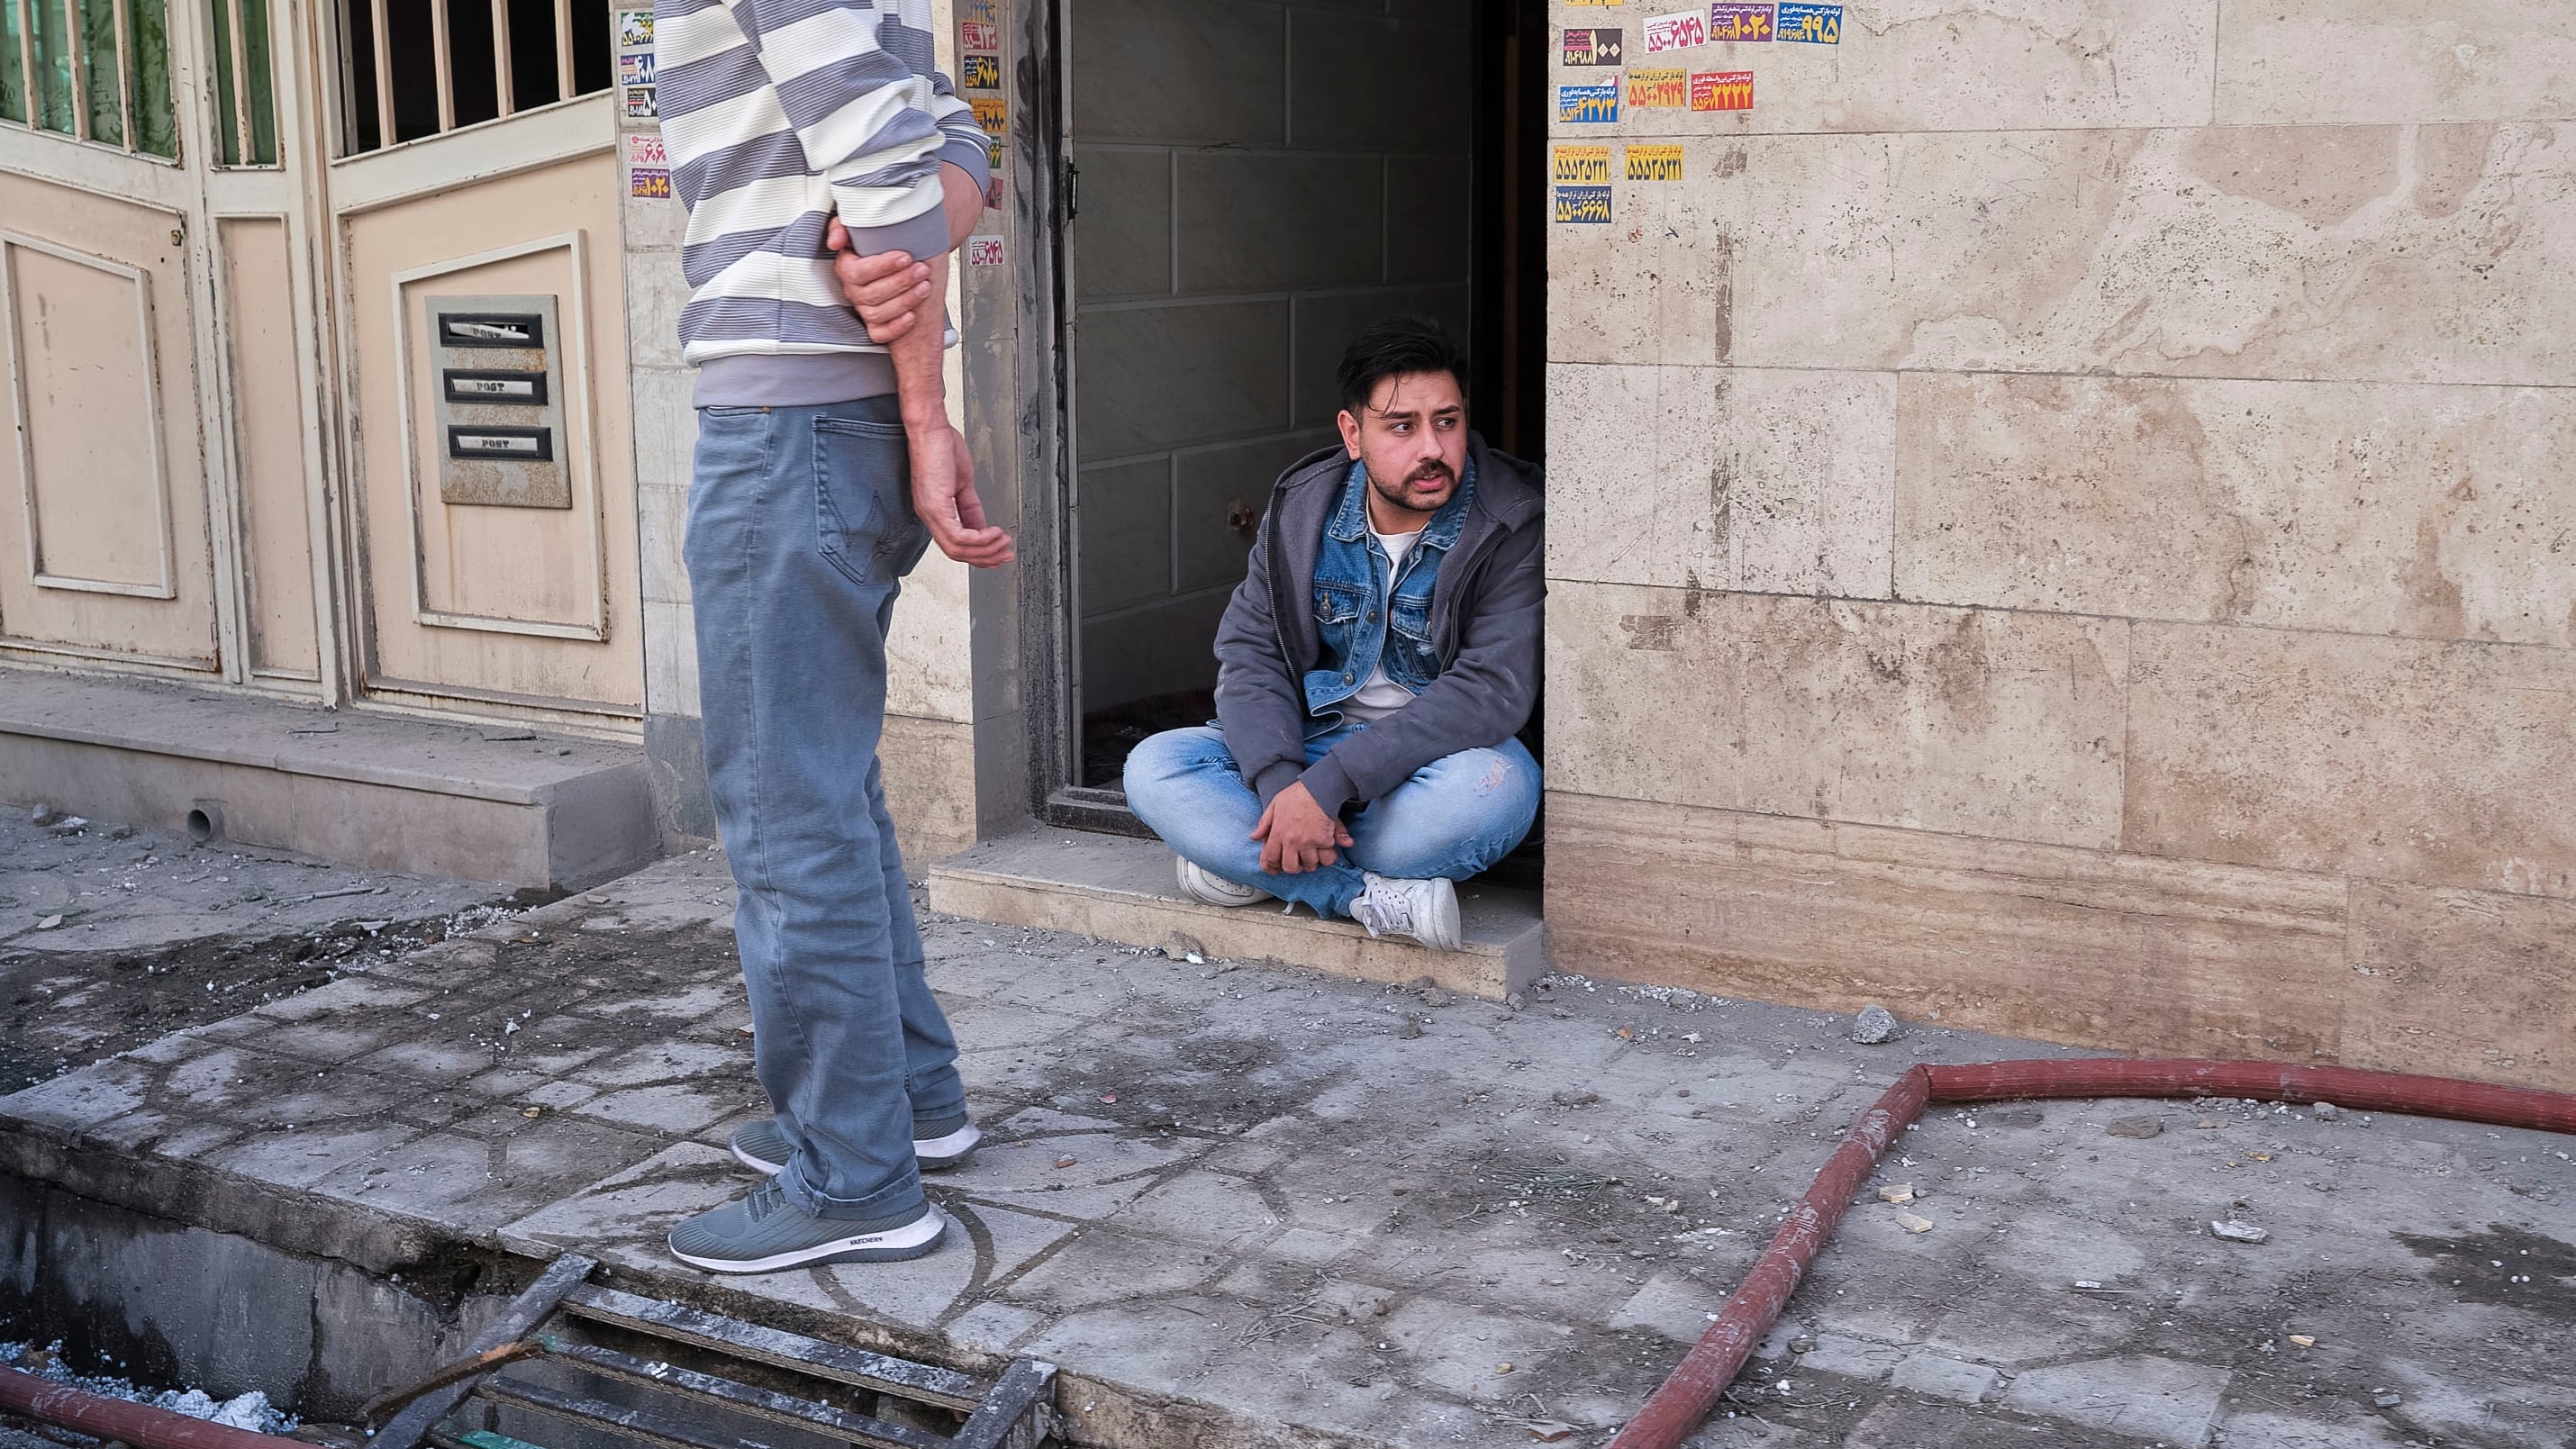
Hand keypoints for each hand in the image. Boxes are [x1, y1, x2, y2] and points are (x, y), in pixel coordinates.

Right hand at [825, 218, 933, 341]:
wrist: (903, 256)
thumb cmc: (882, 242)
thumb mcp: (861, 227)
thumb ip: (844, 227)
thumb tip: (835, 240)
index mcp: (846, 267)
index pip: (858, 272)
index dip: (882, 266)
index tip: (905, 257)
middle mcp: (853, 290)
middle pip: (871, 294)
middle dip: (900, 282)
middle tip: (921, 269)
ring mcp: (863, 309)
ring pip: (877, 313)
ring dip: (904, 300)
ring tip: (924, 285)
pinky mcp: (875, 324)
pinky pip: (879, 333)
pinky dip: (896, 327)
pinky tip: (912, 315)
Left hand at [906, 420, 1015, 567]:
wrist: (931, 428)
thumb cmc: (940, 446)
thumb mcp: (962, 482)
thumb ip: (970, 507)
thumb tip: (981, 526)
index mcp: (934, 511)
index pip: (955, 545)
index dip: (979, 554)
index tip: (998, 553)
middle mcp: (929, 515)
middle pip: (956, 552)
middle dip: (985, 557)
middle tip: (1005, 554)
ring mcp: (930, 512)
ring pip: (957, 548)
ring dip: (986, 549)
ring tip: (1003, 542)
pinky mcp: (935, 506)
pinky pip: (958, 535)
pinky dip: (980, 538)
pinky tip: (993, 532)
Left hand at [1251, 782, 1352, 874]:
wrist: (1318, 787)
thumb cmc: (1298, 794)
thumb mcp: (1274, 805)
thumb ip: (1264, 823)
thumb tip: (1254, 836)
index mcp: (1277, 832)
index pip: (1269, 858)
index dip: (1271, 867)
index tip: (1275, 869)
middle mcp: (1291, 840)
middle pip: (1291, 867)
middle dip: (1295, 867)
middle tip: (1299, 861)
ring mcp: (1308, 842)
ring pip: (1310, 865)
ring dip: (1313, 862)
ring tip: (1314, 854)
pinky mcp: (1323, 840)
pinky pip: (1327, 858)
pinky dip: (1329, 857)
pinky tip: (1328, 849)